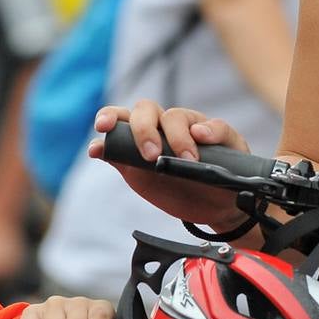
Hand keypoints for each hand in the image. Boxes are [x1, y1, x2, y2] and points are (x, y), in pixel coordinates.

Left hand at [87, 101, 249, 229]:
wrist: (212, 209)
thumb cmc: (175, 189)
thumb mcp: (143, 179)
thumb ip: (121, 161)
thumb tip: (96, 148)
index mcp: (141, 133)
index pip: (121, 116)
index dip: (110, 116)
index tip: (102, 127)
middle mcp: (164, 125)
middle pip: (146, 109)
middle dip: (143, 130)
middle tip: (151, 156)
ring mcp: (193, 126)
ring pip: (177, 115)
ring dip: (176, 136)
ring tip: (185, 161)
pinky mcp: (222, 135)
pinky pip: (216, 124)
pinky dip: (208, 130)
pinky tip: (202, 137)